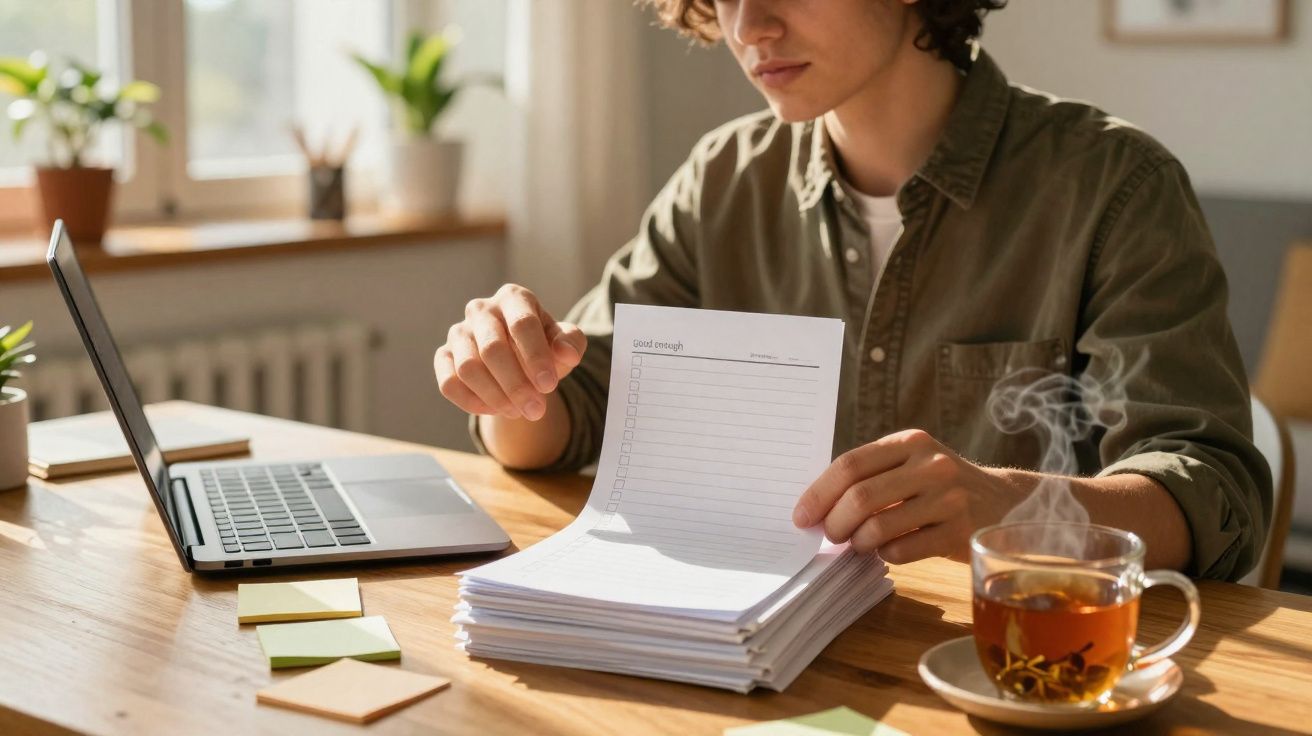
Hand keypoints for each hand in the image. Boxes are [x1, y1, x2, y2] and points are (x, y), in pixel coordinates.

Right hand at [435, 284, 585, 420]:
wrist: (519, 358)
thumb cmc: (544, 345)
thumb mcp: (564, 342)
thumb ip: (571, 343)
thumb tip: (568, 353)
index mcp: (513, 298)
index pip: (522, 324)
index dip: (536, 357)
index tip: (549, 386)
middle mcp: (481, 309)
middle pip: (492, 349)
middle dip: (515, 385)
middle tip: (535, 410)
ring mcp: (458, 332)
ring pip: (468, 368)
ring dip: (495, 396)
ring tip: (519, 411)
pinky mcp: (443, 356)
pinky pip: (449, 383)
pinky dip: (472, 402)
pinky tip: (495, 410)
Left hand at [791, 429, 1020, 563]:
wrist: (1003, 502)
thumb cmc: (939, 486)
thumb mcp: (911, 464)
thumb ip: (871, 476)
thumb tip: (815, 508)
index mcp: (910, 442)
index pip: (850, 464)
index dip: (819, 493)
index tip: (801, 516)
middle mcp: (931, 465)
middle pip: (861, 496)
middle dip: (834, 522)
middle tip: (830, 535)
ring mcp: (949, 498)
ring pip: (879, 526)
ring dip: (858, 542)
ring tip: (859, 544)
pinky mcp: (960, 532)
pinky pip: (904, 550)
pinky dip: (886, 554)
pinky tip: (888, 550)